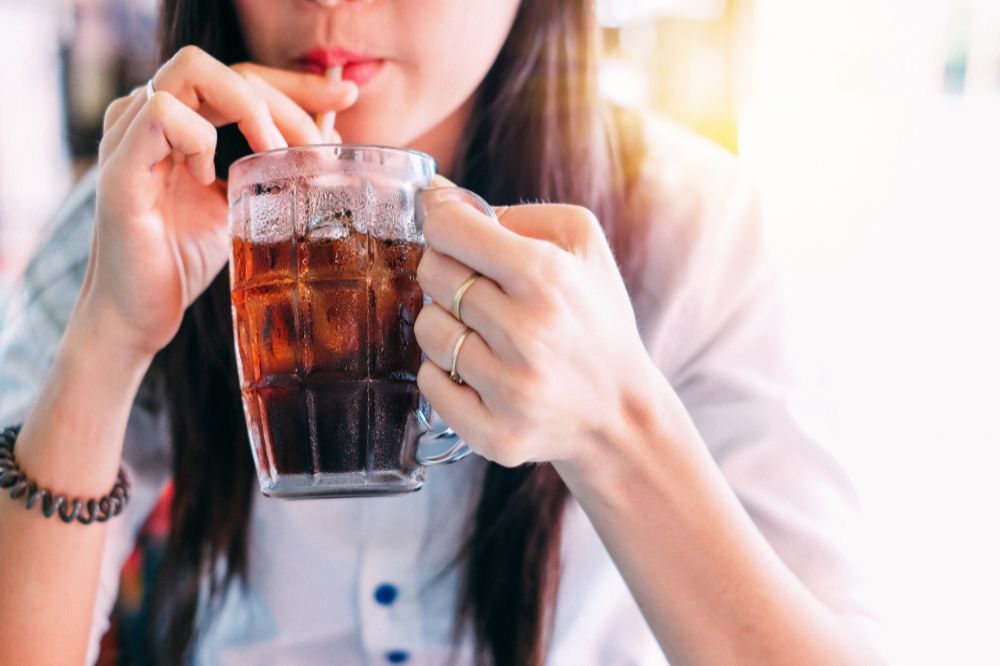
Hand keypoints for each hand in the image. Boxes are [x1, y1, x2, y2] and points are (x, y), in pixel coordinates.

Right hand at [75, 46, 357, 357]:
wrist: (137, 317)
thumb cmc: (182, 260)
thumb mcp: (242, 205)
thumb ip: (270, 168)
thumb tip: (328, 139)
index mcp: (179, 122)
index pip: (240, 76)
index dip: (295, 84)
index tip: (346, 100)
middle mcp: (148, 118)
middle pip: (224, 68)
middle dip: (286, 99)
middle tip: (319, 148)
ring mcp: (128, 138)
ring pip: (190, 71)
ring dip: (248, 109)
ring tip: (272, 156)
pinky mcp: (119, 171)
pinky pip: (160, 115)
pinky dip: (198, 138)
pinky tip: (207, 177)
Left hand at [414, 193, 655, 467]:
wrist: (621, 412)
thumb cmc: (595, 318)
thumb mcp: (581, 244)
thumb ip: (513, 213)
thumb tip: (436, 195)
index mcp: (548, 276)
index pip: (449, 229)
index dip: (442, 223)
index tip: (451, 230)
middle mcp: (528, 333)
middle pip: (432, 274)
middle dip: (446, 272)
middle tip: (478, 287)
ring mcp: (511, 389)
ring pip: (428, 330)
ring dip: (446, 325)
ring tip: (483, 332)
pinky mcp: (496, 434)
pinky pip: (429, 384)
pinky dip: (445, 374)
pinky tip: (479, 371)